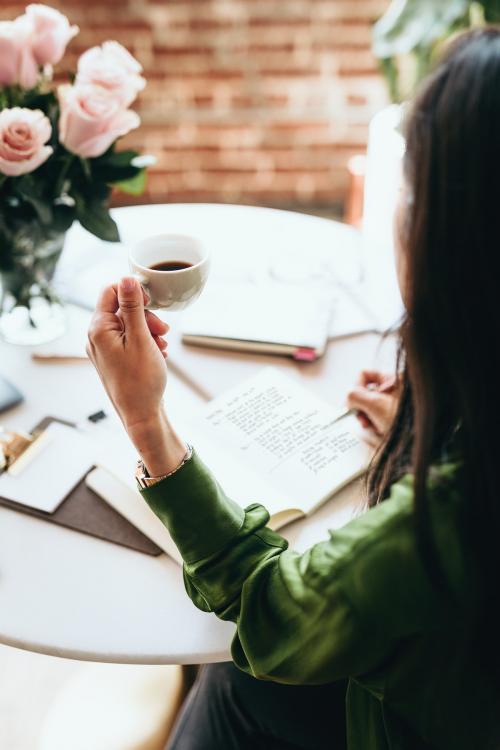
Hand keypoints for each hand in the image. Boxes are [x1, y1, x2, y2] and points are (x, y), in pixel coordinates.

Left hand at [87, 277, 186, 476]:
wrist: (141, 415)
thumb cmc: (141, 380)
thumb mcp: (141, 338)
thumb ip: (133, 307)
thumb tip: (127, 278)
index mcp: (98, 329)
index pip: (111, 291)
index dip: (133, 292)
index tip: (152, 303)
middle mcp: (96, 337)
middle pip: (121, 308)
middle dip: (145, 315)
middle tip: (162, 331)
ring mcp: (104, 348)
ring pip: (128, 324)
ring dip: (148, 329)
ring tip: (161, 345)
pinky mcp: (113, 358)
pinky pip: (129, 339)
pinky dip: (145, 341)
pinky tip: (157, 353)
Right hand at [347, 370, 399, 437]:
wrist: (420, 442)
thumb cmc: (404, 421)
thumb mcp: (375, 404)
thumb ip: (355, 395)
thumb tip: (348, 397)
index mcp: (394, 379)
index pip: (364, 374)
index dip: (356, 387)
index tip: (354, 402)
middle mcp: (396, 388)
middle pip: (366, 392)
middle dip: (362, 408)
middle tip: (364, 420)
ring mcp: (396, 404)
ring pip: (370, 406)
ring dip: (368, 418)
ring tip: (375, 427)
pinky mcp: (396, 417)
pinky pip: (378, 417)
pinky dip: (376, 425)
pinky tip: (382, 431)